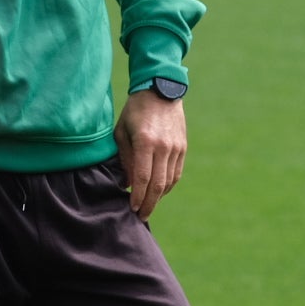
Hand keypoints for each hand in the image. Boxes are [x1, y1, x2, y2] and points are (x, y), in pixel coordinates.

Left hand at [114, 90, 186, 219]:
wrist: (160, 90)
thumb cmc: (135, 110)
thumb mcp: (122, 131)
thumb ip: (124, 158)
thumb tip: (126, 183)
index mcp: (145, 142)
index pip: (143, 178)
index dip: (138, 196)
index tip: (132, 208)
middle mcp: (163, 146)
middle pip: (158, 185)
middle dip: (149, 204)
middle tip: (141, 215)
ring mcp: (176, 147)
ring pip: (169, 181)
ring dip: (159, 197)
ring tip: (148, 205)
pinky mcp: (182, 147)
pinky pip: (176, 173)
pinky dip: (168, 185)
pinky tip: (159, 192)